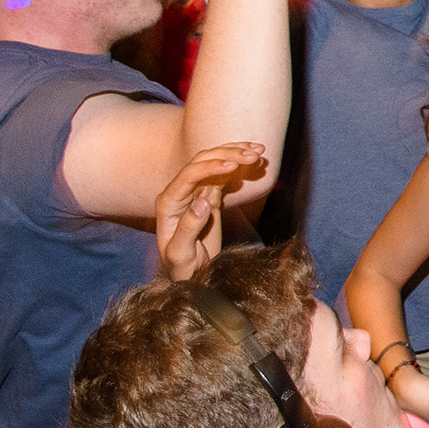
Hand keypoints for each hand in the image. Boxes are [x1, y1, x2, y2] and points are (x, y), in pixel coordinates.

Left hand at [155, 142, 263, 280]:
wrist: (189, 275)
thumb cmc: (180, 268)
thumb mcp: (180, 254)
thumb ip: (188, 227)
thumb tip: (202, 201)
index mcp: (169, 203)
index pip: (188, 175)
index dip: (211, 166)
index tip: (233, 165)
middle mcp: (180, 193)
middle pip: (202, 162)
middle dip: (228, 154)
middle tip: (255, 155)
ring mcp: (196, 193)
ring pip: (215, 163)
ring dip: (236, 154)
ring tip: (259, 152)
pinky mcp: (210, 196)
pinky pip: (225, 176)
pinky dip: (241, 166)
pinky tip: (256, 162)